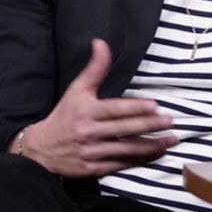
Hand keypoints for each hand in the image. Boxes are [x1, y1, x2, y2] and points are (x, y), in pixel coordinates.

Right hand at [13, 39, 177, 177]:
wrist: (41, 149)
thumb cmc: (65, 115)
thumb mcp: (77, 89)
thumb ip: (94, 68)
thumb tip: (101, 42)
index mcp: (86, 111)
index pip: (115, 109)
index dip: (135, 108)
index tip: (155, 106)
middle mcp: (89, 132)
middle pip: (124, 129)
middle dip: (149, 125)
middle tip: (169, 121)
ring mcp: (92, 153)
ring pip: (127, 149)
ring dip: (151, 145)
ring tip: (170, 140)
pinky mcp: (95, 169)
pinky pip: (121, 164)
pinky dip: (140, 160)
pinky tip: (156, 154)